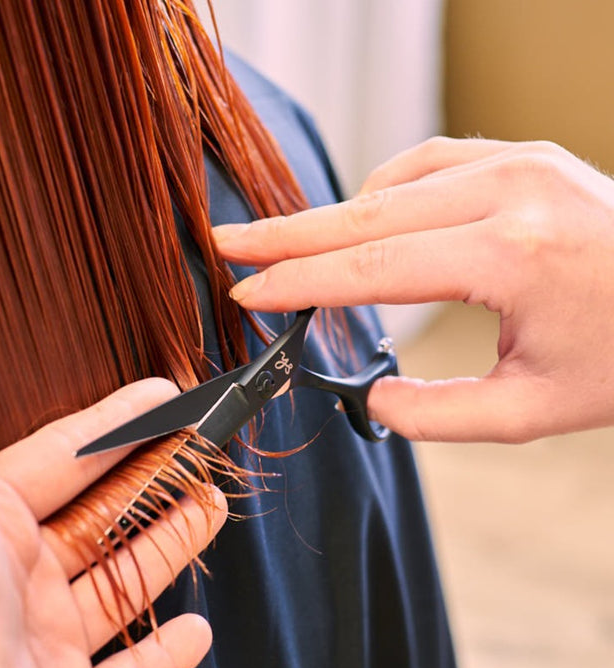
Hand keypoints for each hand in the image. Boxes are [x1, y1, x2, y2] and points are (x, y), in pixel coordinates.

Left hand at [0, 379, 225, 667]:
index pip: (58, 457)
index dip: (114, 423)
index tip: (161, 399)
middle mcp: (8, 581)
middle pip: (98, 515)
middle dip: (151, 478)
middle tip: (196, 449)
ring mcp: (42, 645)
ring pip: (121, 584)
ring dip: (169, 546)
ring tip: (209, 507)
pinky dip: (165, 654)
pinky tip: (194, 631)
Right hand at [215, 137, 613, 442]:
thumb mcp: (532, 410)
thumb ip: (437, 415)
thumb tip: (372, 400)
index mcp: (511, 256)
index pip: (371, 270)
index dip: (298, 283)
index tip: (248, 293)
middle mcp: (510, 191)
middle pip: (364, 213)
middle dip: (287, 235)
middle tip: (231, 245)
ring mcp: (517, 163)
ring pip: (390, 185)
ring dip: (331, 218)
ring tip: (286, 249)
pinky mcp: (521, 156)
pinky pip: (427, 165)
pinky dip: (380, 194)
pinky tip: (358, 220)